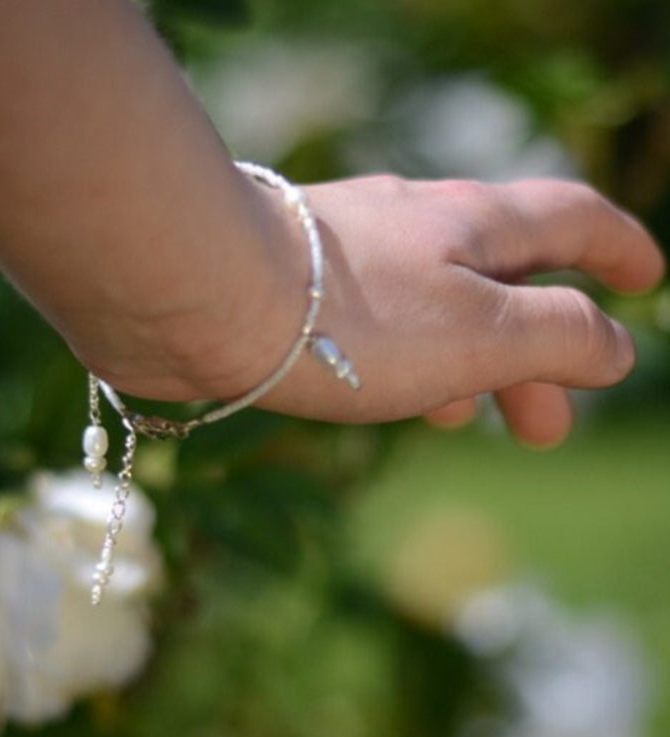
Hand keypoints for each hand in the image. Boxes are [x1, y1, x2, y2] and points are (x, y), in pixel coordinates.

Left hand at [243, 176, 663, 445]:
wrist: (199, 297)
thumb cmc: (346, 319)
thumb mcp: (480, 332)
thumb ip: (557, 336)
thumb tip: (613, 347)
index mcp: (472, 223)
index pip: (571, 219)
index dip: (618, 249)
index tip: (648, 280)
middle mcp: (412, 225)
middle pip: (498, 281)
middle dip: (534, 354)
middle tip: (546, 430)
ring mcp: (348, 255)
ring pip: (431, 308)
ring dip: (464, 366)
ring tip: (468, 418)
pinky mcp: (293, 289)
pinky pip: (374, 324)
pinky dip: (402, 361)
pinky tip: (383, 395)